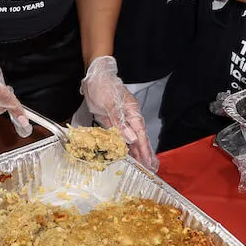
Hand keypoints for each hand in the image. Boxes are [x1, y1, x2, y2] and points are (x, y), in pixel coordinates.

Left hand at [79, 56, 157, 170]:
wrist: (95, 76)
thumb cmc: (103, 86)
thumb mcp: (109, 105)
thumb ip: (120, 122)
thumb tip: (131, 137)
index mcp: (132, 112)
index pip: (140, 135)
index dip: (145, 150)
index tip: (149, 162)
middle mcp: (130, 117)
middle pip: (140, 138)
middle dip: (145, 154)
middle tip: (151, 168)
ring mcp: (123, 119)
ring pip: (132, 138)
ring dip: (137, 152)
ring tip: (143, 165)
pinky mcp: (115, 120)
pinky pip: (123, 136)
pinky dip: (127, 145)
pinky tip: (128, 153)